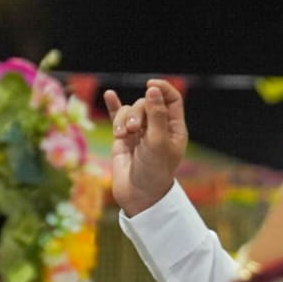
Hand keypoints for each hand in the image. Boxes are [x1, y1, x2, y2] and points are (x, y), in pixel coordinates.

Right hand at [105, 79, 188, 217]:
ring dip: (124, 118)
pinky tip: (109, 95)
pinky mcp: (123, 138)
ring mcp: (139, 132)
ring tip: (123, 135)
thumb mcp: (158, 142)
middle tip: (134, 130)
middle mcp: (158, 128)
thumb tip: (153, 89)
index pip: (172, 99)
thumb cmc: (154, 171)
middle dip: (138, 112)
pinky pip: (118, 116)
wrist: (138, 195)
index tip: (150, 86)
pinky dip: (113, 107)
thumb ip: (156, 115)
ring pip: (130, 111)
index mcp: (173, 128)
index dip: (162, 89)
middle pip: (147, 103)